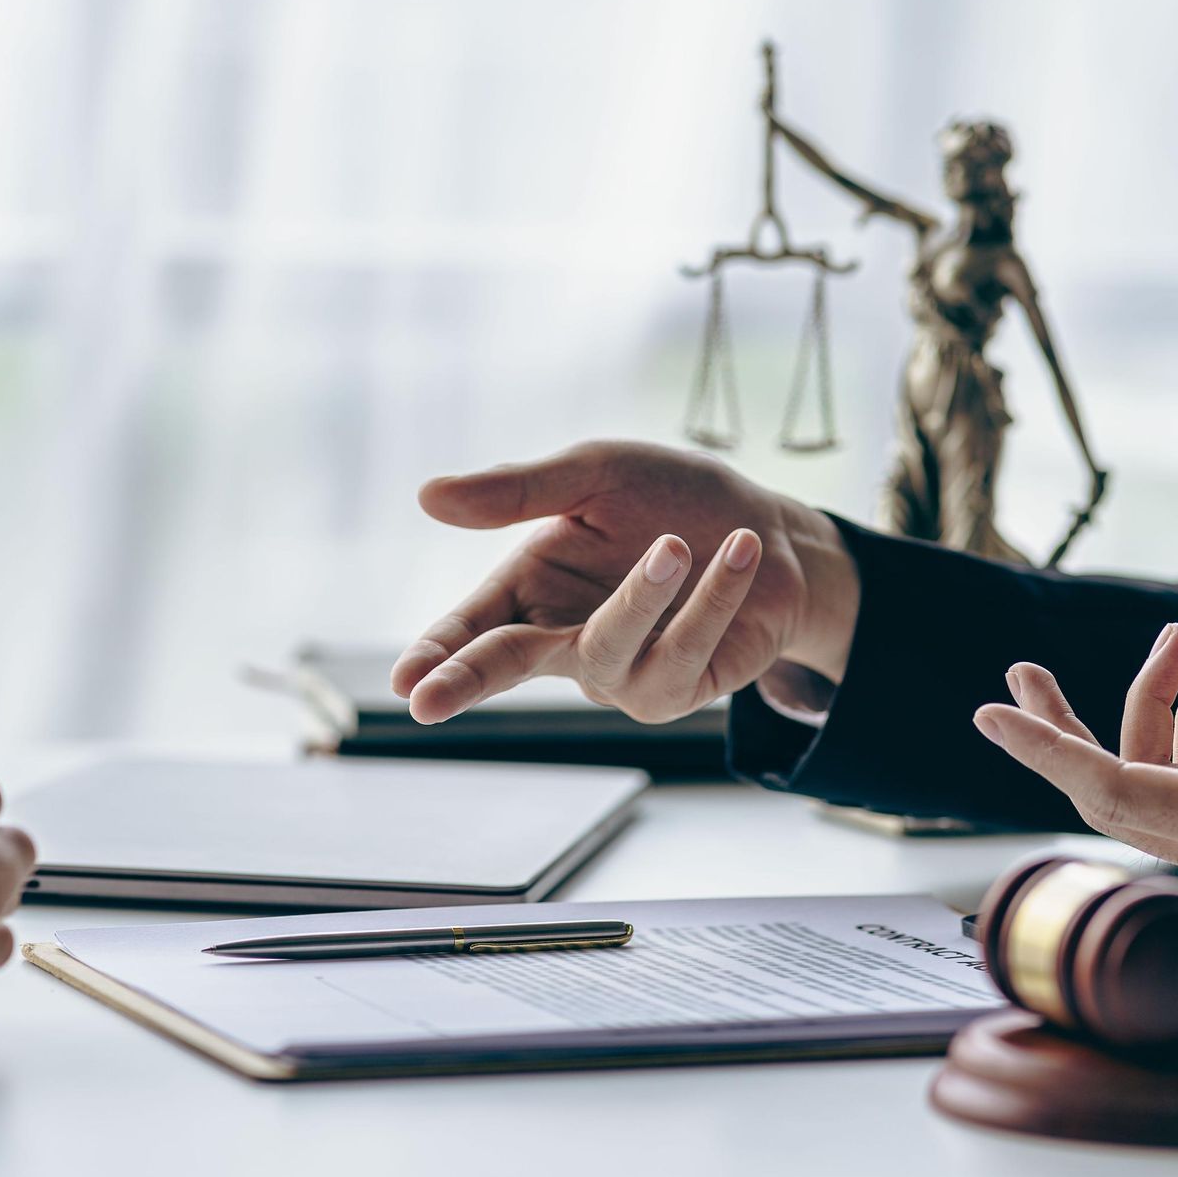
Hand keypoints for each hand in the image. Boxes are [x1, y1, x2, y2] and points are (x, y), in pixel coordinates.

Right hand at [392, 441, 857, 724]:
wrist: (774, 532)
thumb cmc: (674, 500)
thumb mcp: (595, 474)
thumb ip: (518, 490)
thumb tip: (428, 496)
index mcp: (531, 586)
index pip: (471, 625)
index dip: (436, 654)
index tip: (403, 682)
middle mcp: (567, 637)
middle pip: (508, 666)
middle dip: (468, 681)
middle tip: (427, 703)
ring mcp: (622, 672)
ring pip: (609, 650)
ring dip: (642, 596)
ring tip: (677, 543)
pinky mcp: (679, 688)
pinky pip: (684, 652)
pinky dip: (713, 599)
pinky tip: (739, 552)